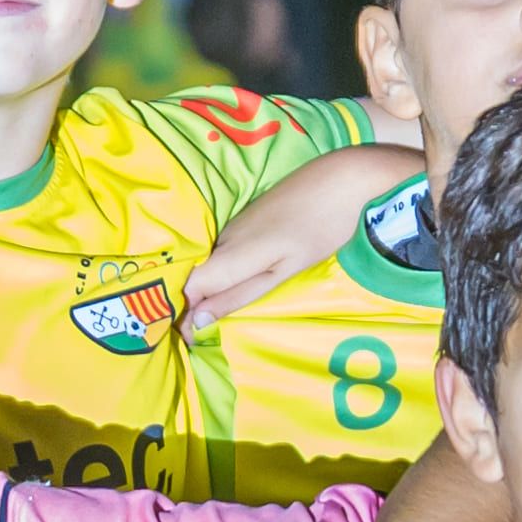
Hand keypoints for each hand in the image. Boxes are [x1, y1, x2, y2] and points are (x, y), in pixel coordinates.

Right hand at [181, 149, 403, 333]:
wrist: (340, 180)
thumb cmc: (318, 229)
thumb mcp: (282, 272)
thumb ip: (238, 294)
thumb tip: (197, 321)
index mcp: (227, 256)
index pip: (183, 290)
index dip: (181, 316)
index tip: (191, 342)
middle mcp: (220, 240)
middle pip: (191, 279)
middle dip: (190, 308)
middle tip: (202, 338)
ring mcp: (231, 229)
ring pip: (205, 266)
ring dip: (205, 292)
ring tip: (214, 318)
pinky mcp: (244, 222)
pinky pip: (220, 254)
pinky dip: (220, 274)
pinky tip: (233, 286)